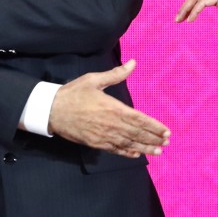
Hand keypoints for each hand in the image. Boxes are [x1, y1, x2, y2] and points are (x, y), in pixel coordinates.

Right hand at [47, 60, 170, 157]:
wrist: (51, 110)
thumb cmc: (74, 93)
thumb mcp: (94, 79)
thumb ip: (116, 74)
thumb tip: (134, 63)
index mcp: (113, 108)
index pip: (139, 119)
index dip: (154, 126)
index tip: (166, 131)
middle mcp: (111, 124)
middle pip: (137, 133)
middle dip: (153, 138)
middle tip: (166, 142)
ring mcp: (103, 136)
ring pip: (128, 143)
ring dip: (145, 147)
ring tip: (158, 151)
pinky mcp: (95, 143)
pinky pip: (115, 150)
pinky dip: (127, 152)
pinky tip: (136, 154)